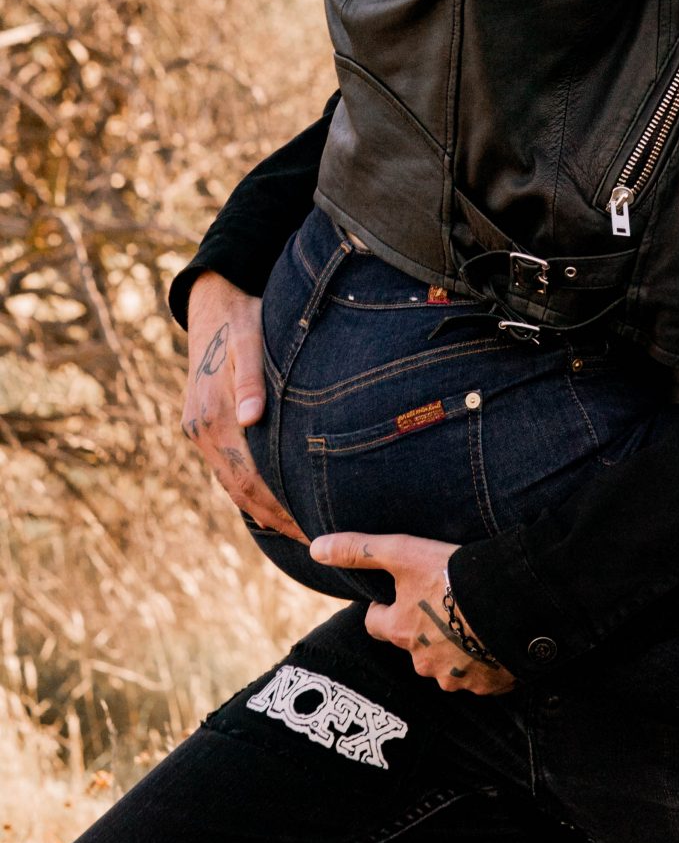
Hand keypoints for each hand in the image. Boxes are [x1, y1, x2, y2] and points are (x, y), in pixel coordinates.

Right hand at [181, 274, 305, 540]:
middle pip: (241, 490)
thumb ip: (250, 379)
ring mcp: (200, 430)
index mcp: (213, 417)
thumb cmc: (244, 321)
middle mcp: (202, 431)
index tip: (311, 527)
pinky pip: (228, 469)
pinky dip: (249, 491)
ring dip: (264, 511)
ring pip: (233, 484)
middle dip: (277, 518)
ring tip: (299, 532)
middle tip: (315, 540)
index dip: (280, 507)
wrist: (214, 302)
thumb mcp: (250, 342)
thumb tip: (249, 418)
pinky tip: (272, 505)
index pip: (250, 478)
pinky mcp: (204, 425)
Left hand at [311, 530, 516, 694]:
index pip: (376, 623)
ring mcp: (457, 678)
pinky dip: (484, 661)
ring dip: (455, 647)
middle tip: (445, 602)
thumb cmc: (455, 573)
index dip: (385, 607)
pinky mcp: (489, 686)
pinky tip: (497, 638)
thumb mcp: (405, 552)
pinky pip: (481, 676)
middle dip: (423, 628)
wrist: (516, 599)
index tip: (400, 594)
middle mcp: (423, 662)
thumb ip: (360, 550)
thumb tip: (315, 548)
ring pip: (447, 663)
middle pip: (413, 646)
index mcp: (401, 631)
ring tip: (475, 620)